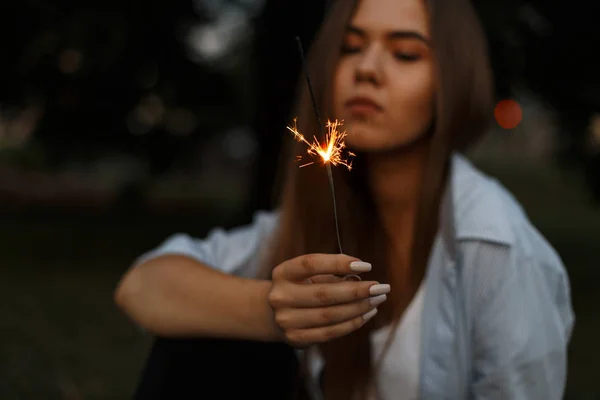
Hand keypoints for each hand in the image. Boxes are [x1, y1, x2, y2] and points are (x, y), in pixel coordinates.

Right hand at [267, 253, 389, 347]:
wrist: (276, 314)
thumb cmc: (301, 287)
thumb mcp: (310, 274)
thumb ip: (331, 273)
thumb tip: (360, 277)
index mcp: (283, 273)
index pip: (311, 264)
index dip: (339, 263)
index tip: (366, 266)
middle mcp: (280, 296)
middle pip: (323, 293)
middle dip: (357, 290)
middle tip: (381, 287)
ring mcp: (286, 320)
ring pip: (330, 315)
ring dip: (359, 308)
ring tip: (378, 299)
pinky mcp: (296, 338)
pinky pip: (330, 332)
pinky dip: (352, 323)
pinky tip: (367, 314)